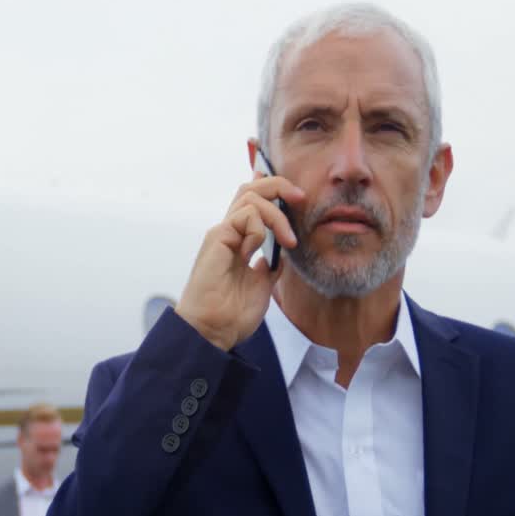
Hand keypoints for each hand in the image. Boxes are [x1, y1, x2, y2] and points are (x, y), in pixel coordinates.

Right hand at [174, 172, 303, 350]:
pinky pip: (246, 215)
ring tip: (288, 241)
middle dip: (278, 185)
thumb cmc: (232, 314)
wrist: (214, 330)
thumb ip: (270, 266)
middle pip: (250, 189)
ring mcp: (223, 233)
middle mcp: (229, 233)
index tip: (295, 195)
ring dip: (276, 214)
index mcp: (239, 242)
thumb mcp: (262, 285)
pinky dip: (260, 229)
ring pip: (250, 196)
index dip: (271, 189)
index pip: (252, 202)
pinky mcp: (217, 237)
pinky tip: (255, 253)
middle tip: (300, 198)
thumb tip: (283, 253)